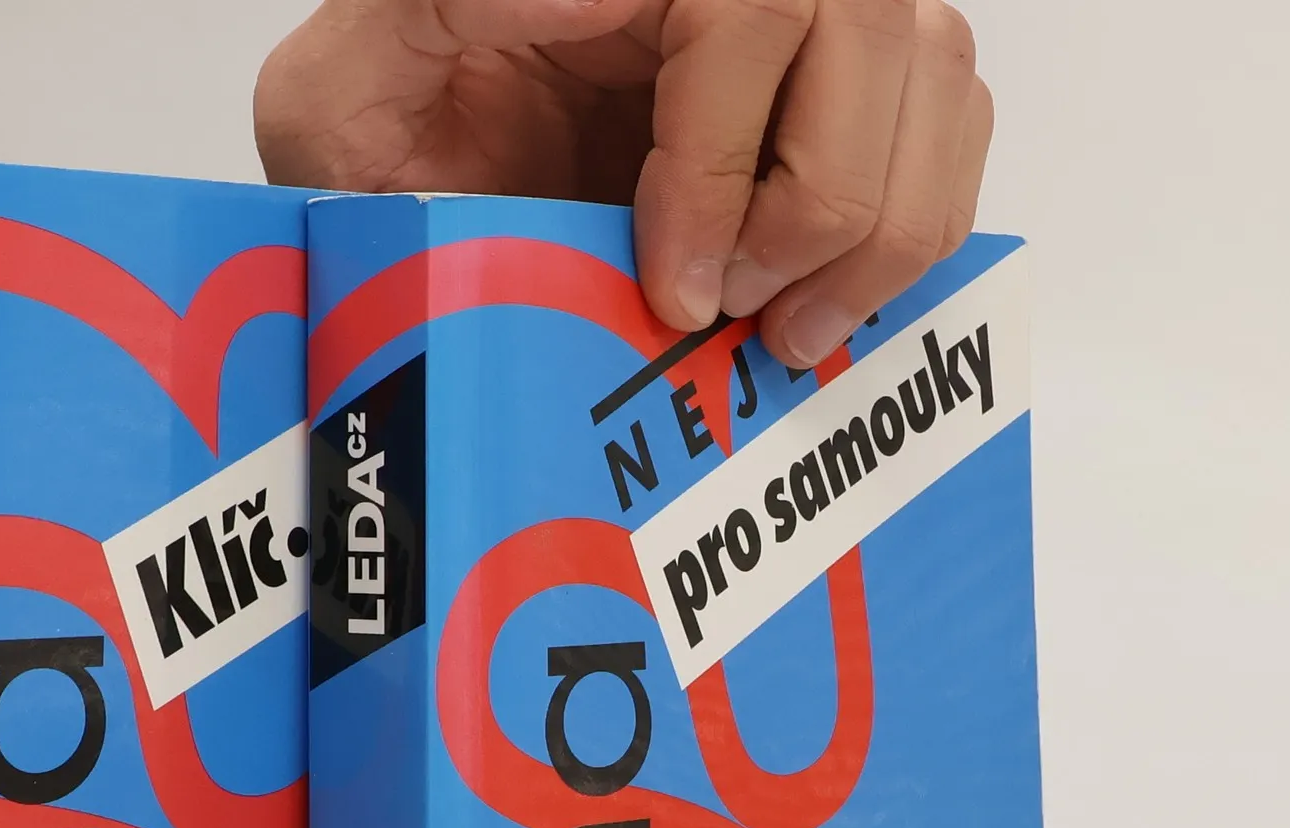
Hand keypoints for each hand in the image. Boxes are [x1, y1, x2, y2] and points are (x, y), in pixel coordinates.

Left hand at [256, 0, 992, 365]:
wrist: (400, 203)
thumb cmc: (375, 154)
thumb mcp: (346, 89)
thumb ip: (438, 7)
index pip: (752, 10)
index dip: (728, 163)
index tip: (677, 284)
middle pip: (877, 36)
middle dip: (818, 208)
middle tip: (737, 317)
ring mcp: (802, 23)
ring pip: (933, 80)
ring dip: (879, 232)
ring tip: (784, 333)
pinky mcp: (840, 94)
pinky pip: (944, 129)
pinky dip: (909, 230)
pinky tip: (824, 303)